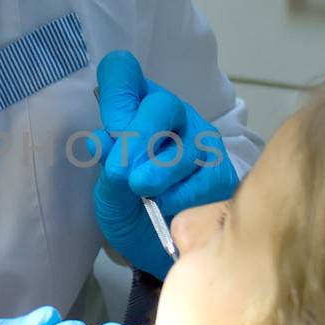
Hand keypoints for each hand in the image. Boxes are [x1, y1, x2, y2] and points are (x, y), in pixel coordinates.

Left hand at [88, 49, 238, 277]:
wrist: (155, 253)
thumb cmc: (130, 211)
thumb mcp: (108, 191)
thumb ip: (106, 166)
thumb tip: (102, 140)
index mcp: (136, 108)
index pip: (122, 71)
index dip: (114, 93)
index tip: (110, 128)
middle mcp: (172, 116)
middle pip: (160, 104)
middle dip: (137, 138)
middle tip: (121, 171)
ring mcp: (201, 142)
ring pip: (182, 145)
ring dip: (156, 171)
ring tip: (142, 192)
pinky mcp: (221, 174)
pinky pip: (201, 179)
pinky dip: (179, 196)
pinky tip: (168, 208)